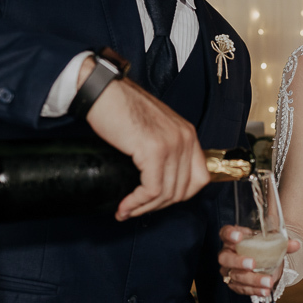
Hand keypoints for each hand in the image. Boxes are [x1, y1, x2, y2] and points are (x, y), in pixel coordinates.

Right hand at [80, 59, 208, 220]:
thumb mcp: (153, 129)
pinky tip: (124, 206)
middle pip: (184, 189)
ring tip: (126, 210)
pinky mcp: (154, 150)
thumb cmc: (120, 108)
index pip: (200, 177)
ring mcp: (172, 144)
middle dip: (159, 205)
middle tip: (137, 209)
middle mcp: (185, 138)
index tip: (158, 201)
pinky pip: (152, 189)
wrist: (102, 91)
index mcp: (187, 134)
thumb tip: (161, 180)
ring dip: (145, 208)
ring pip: (168, 193)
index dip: (179, 195)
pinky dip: (137, 203)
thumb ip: (164, 149)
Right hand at [217, 225, 300, 296]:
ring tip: (268, 281)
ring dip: (252, 279)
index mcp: (233, 238)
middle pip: (224, 258)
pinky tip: (265, 291)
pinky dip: (254, 290)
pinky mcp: (234, 284)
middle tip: (253, 264)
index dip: (229, 234)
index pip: (225, 233)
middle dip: (238, 261)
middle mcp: (227, 253)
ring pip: (234, 276)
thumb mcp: (272, 242)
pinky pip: (241, 289)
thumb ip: (283, 242)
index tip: (238, 236)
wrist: (264, 261)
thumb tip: (296, 244)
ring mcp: (229, 270)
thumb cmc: (263, 247)